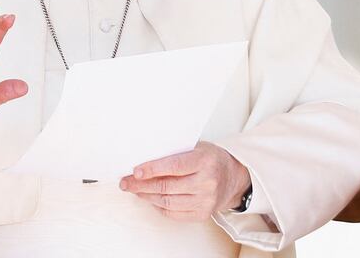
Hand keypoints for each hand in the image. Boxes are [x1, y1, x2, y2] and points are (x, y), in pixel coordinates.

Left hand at [119, 141, 251, 220]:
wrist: (233, 177)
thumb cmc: (211, 159)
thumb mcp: (197, 147)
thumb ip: (175, 151)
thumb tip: (145, 156)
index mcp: (204, 161)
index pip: (174, 166)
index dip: (152, 169)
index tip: (135, 171)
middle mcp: (206, 182)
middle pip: (167, 186)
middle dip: (142, 185)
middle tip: (126, 182)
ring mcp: (205, 200)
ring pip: (168, 202)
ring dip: (147, 196)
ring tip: (135, 190)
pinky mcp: (203, 213)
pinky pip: (174, 213)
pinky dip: (159, 207)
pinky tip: (150, 199)